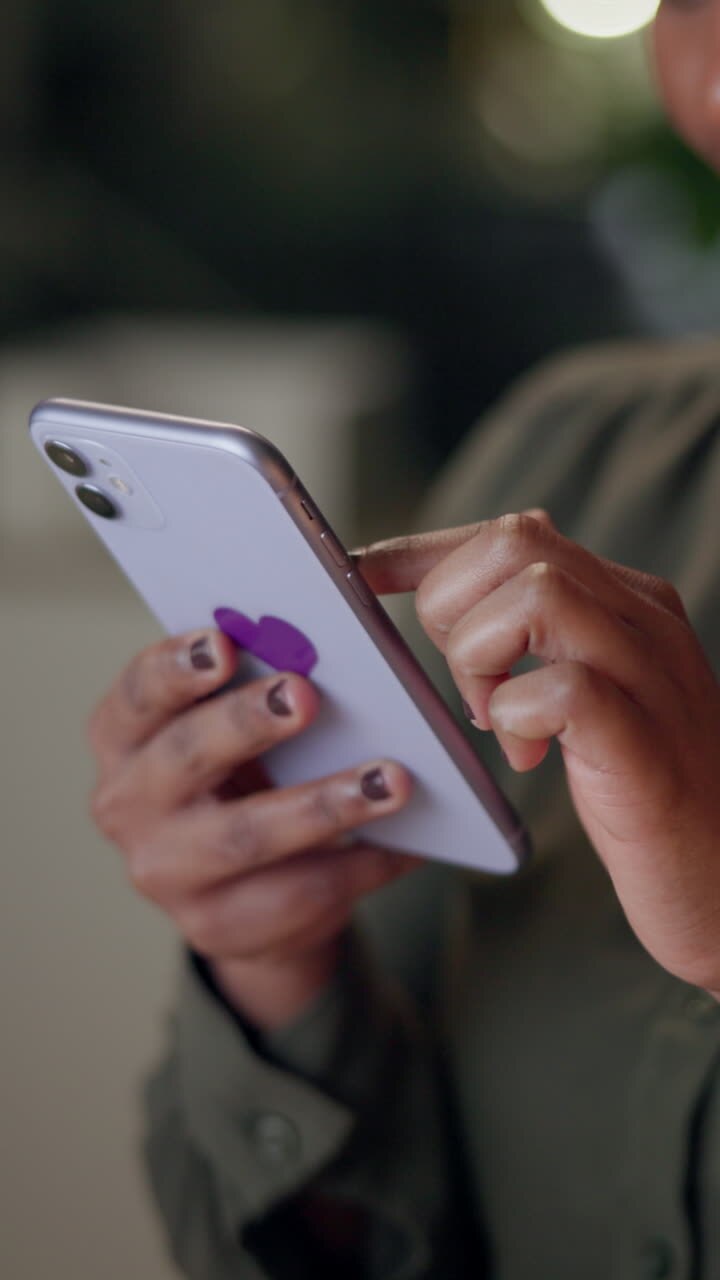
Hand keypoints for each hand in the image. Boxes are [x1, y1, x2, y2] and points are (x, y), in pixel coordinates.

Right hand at [87, 630, 414, 1028]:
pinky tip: (408, 843)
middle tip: (307, 695)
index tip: (224, 643)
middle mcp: (127, 804)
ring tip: (388, 779)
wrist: (239, 898)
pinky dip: (361, 863)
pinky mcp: (214, 927)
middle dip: (247, 722)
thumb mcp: (231, 734)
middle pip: (185, 756)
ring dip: (323, 805)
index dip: (177, 668)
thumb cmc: (241, 779)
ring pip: (245, 835)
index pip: (138, 694)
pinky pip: (296, 892)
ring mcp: (165, 872)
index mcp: (123, 737)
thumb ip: (256, 691)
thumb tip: (334, 656)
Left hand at [357, 513, 719, 996]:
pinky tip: (528, 752)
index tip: (362, 577)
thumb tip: (448, 616)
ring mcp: (652, 677)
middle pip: (516, 543)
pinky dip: (518, 713)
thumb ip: (533, 650)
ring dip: (480, 657)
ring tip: (495, 719)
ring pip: (536, 595)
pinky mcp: (646, 746)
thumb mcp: (582, 701)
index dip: (425, 551)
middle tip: (469, 685)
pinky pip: (564, 688)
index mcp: (625, 603)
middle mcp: (644, 621)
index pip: (514, 533)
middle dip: (453, 607)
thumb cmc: (642, 794)